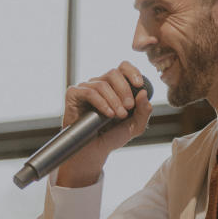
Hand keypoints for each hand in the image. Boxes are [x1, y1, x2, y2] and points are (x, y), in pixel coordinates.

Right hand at [56, 61, 152, 187]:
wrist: (94, 151)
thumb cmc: (112, 136)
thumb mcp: (135, 126)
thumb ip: (144, 111)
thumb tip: (143, 92)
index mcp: (115, 86)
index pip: (123, 67)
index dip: (132, 71)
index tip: (140, 85)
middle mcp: (100, 84)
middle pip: (114, 73)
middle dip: (125, 90)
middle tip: (129, 107)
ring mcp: (86, 88)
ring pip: (102, 84)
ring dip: (114, 100)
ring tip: (118, 116)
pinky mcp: (74, 94)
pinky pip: (89, 92)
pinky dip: (101, 103)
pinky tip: (108, 114)